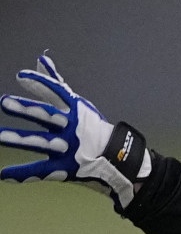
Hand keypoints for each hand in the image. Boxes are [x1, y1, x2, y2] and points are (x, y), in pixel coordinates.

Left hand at [0, 54, 156, 209]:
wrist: (117, 159)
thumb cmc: (91, 128)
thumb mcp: (76, 104)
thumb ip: (54, 84)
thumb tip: (41, 59)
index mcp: (73, 110)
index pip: (57, 93)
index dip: (40, 84)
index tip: (21, 76)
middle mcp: (70, 127)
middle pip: (47, 116)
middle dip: (27, 109)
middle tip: (5, 102)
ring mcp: (68, 148)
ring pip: (41, 142)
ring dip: (19, 139)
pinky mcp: (65, 167)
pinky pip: (42, 171)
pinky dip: (24, 173)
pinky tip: (4, 174)